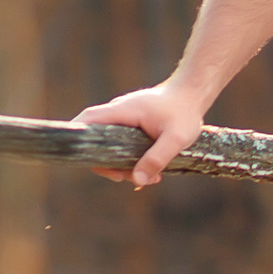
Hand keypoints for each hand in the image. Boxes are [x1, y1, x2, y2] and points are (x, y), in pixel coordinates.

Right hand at [76, 82, 209, 187]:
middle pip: (96, 140)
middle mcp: (118, 112)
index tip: (91, 162)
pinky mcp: (132, 124)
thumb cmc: (185, 112)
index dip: (79, 140)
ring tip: (152, 178)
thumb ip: (157, 158)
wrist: (194, 93)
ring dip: (123, 164)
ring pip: (110, 145)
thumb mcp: (176, 139)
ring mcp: (124, 117)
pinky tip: (152, 171)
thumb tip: (137, 180)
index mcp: (122, 111)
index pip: (86, 121)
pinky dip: (131, 158)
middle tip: (128, 178)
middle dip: (108, 164)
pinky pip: (122, 143)